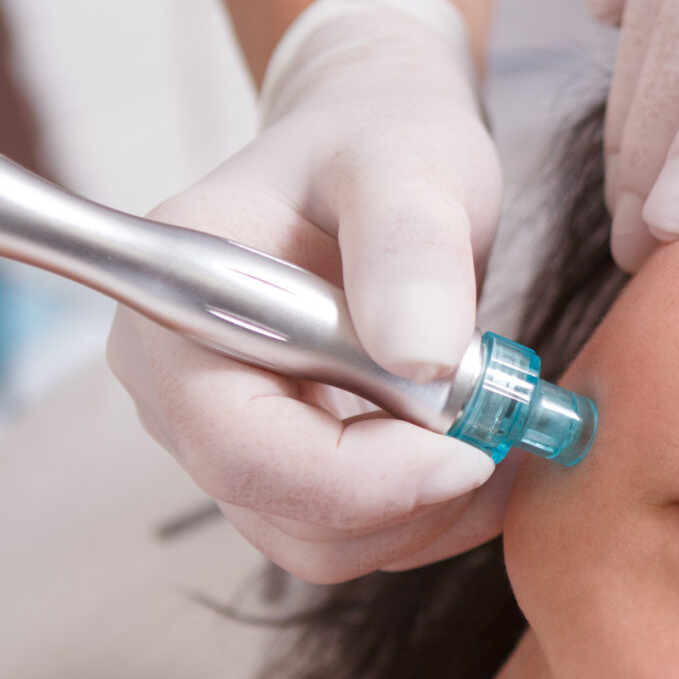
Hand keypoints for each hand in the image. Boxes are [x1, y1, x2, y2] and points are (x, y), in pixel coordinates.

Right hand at [110, 0, 514, 582]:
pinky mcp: (280, 463)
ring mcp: (223, 433)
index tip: (474, 448)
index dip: (363, 476)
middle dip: (409, 493)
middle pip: (283, 513)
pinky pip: (353, 534)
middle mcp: (176, 386)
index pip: (241, 448)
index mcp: (177, 306)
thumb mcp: (410, 161)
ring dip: (428, 511)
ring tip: (496, 423)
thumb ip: (409, 246)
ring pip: (323, 542)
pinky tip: (477, 443)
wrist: (378, 147)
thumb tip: (419, 357)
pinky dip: (428, 512)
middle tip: (502, 424)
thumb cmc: (383, 136)